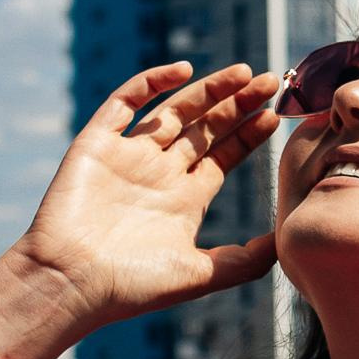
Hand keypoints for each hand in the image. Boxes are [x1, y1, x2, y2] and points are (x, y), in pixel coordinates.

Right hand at [0, 63, 281, 358]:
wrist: (70, 284)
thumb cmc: (133, 288)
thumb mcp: (201, 275)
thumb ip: (246, 259)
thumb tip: (287, 241)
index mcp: (184, 200)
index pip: (223, 156)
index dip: (249, 133)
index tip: (275, 114)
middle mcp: (158, 173)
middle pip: (205, 128)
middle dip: (238, 104)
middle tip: (272, 81)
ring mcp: (128, 156)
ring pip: (175, 110)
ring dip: (208, 90)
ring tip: (244, 73)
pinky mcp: (97, 144)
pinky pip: (124, 102)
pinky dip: (151, 82)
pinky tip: (183, 71)